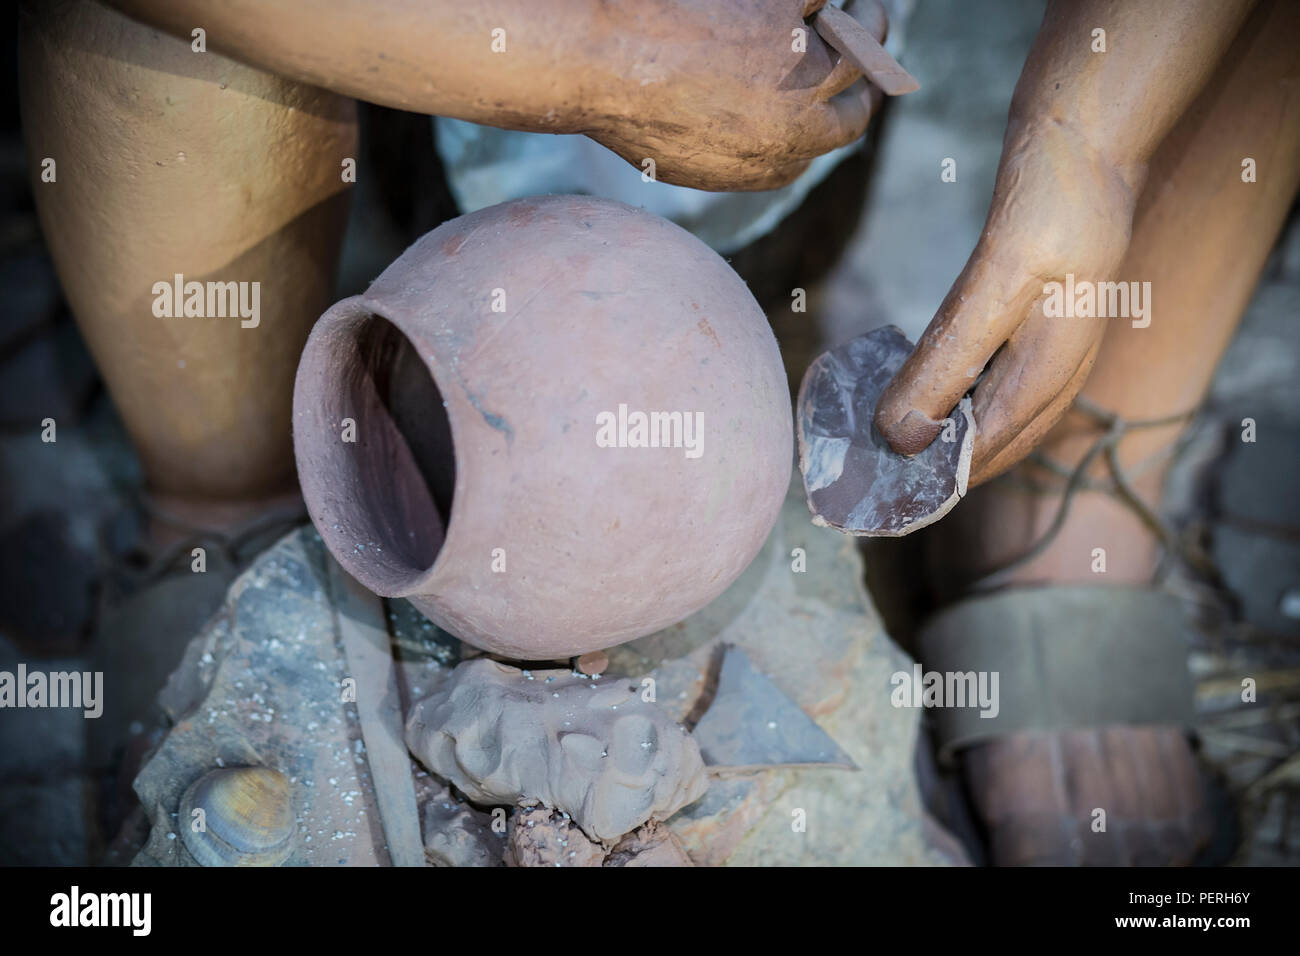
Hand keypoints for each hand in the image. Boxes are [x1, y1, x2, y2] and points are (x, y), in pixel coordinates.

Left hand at [590, 0, 886, 190]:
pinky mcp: (787, 5)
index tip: (839, 94)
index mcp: (772, 161)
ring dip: (867, 21)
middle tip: (868, 47)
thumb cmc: (620, 99)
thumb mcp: (681, 151)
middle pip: (859, 101)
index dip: (837, 113)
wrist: (598, 57)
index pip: (830, 142)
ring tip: (864, 9)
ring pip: (863, 37)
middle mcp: (799, 121)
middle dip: (869, 76)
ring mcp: (799, 59)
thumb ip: (734, 148)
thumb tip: (758, 136)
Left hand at [874, 116, 1140, 483]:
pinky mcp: (1039, 325)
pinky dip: (954, 397)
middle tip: (871, 479)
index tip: (873, 499)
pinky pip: (992, 383)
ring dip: (943, 436)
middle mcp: (1056, 377)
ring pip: (992, 419)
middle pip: (990, 448)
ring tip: (886, 443)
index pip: (979, 457)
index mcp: (1048, 379)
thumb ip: (946, 364)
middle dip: (935, 470)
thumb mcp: (993, 286)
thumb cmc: (1050, 208)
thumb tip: (899, 437)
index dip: (928, 483)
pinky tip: (921, 389)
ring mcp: (1053, 352)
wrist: (1089, 139)